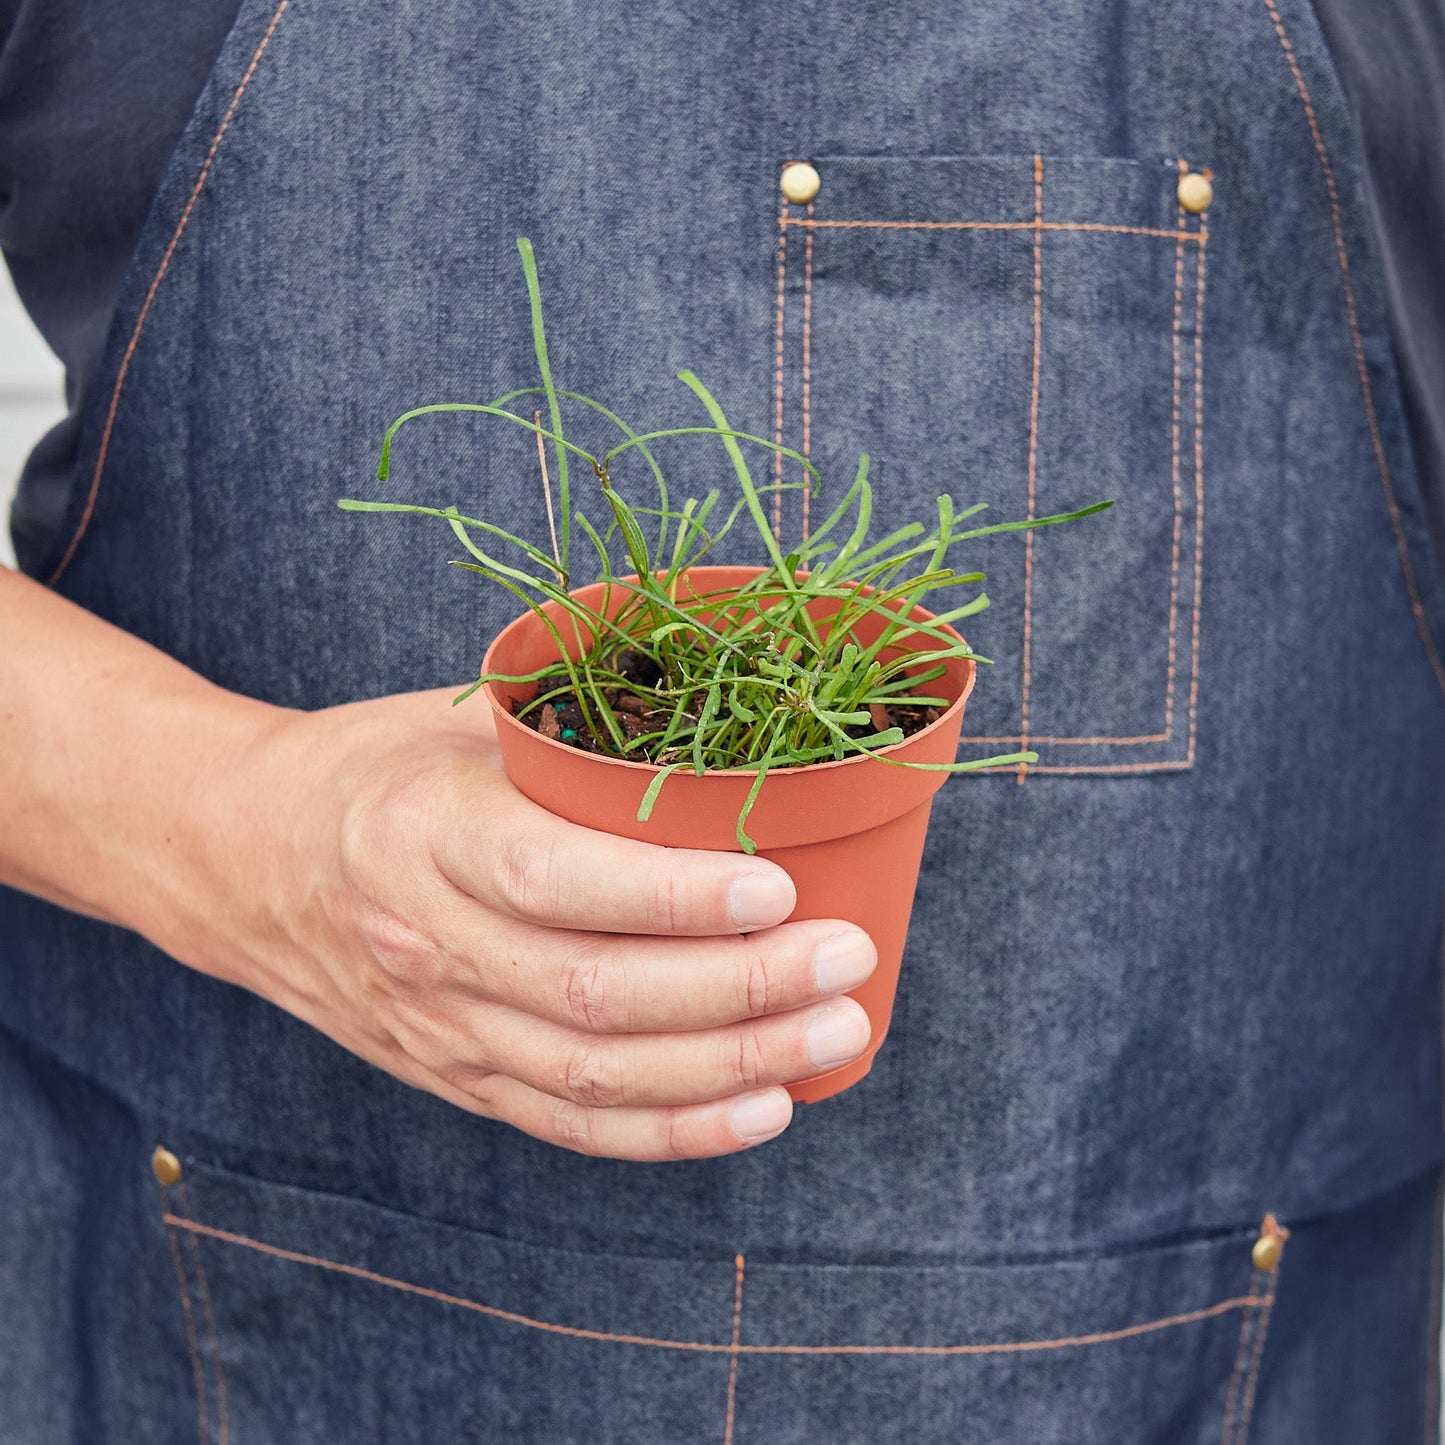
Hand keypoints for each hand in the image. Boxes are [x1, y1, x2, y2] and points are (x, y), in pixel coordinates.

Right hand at [158, 687, 877, 1160]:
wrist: (244, 858)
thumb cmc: (376, 769)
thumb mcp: (456, 720)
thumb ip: (572, 735)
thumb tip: (725, 726)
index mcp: (424, 832)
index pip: (556, 880)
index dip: (675, 895)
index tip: (781, 886)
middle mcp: (428, 942)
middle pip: (597, 994)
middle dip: (739, 988)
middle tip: (844, 958)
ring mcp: (441, 1026)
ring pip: (597, 1072)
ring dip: (730, 1065)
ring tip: (834, 1033)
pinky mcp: (457, 1077)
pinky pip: (574, 1122)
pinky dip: (675, 1129)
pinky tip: (762, 1108)